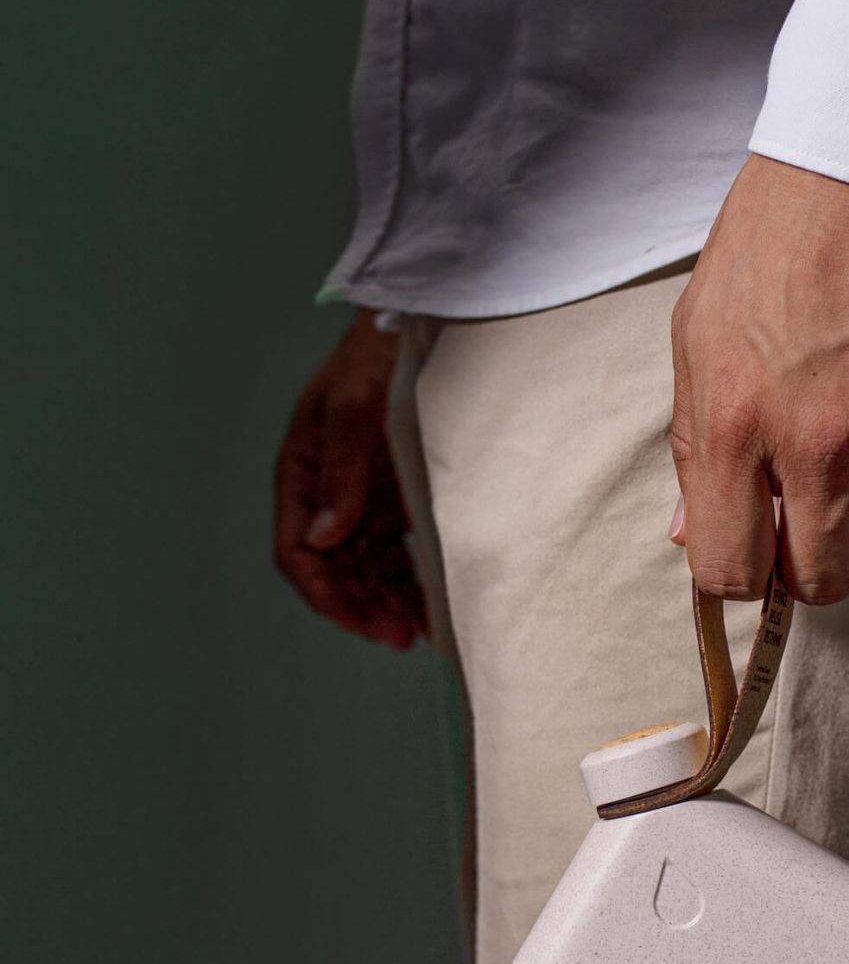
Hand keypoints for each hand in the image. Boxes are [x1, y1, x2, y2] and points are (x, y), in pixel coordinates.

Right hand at [273, 311, 426, 649]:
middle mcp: (329, 494)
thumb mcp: (354, 406)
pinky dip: (412, 582)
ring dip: (387, 603)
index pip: (298, 551)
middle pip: (334, 570)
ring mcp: (364, 500)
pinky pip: (398, 554)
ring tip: (420, 633)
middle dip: (361, 607)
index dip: (326, 592)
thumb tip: (326, 535)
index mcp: (302, 474)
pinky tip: (433, 607)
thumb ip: (341, 470)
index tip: (360, 621)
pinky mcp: (398, 500)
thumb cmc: (379, 356)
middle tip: (399, 637)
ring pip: (366, 569)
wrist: (424, 326)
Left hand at [668, 154, 848, 603]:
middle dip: (813, 558)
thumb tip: (697, 535)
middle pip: (824, 582)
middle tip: (814, 508)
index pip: (733, 573)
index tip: (753, 545)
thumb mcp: (702, 333)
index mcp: (738, 422)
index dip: (740, 569)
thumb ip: (699, 446)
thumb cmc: (783, 237)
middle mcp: (825, 440)